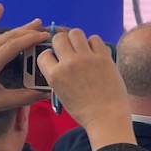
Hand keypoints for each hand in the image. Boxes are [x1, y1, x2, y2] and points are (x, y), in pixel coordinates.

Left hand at [0, 4, 45, 133]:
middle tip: (45, 30)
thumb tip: (45, 93)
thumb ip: (25, 97)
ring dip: (19, 28)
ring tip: (35, 23)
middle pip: (10, 37)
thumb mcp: (1, 102)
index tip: (45, 37)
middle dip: (29, 32)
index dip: (31, 39)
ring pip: (1, 34)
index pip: (14, 46)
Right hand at [36, 26, 134, 148]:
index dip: (49, 55)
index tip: (54, 57)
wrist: (106, 117)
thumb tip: (59, 61)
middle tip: (68, 49)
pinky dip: (93, 43)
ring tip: (81, 48)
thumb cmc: (84, 111)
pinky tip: (94, 52)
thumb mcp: (61, 95)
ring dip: (76, 38)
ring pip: (76, 33)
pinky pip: (95, 39)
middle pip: (59, 38)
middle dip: (61, 42)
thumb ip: (58, 76)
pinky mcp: (103, 57)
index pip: (44, 54)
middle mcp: (69, 63)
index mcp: (55, 75)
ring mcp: (87, 58)